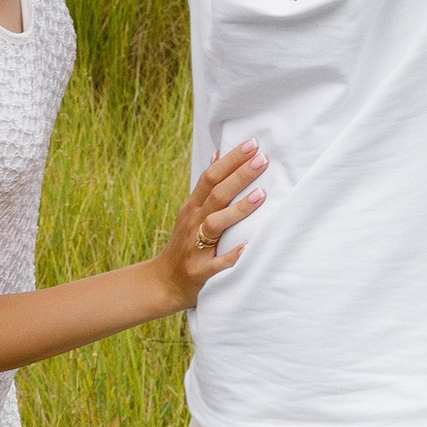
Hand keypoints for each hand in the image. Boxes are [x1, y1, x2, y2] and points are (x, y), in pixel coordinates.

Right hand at [147, 141, 264, 311]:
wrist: (163, 282)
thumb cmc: (184, 243)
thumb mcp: (190, 211)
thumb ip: (205, 186)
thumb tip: (218, 152)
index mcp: (192, 207)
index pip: (210, 177)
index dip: (231, 159)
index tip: (252, 143)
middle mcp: (192, 223)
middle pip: (216, 195)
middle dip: (239, 176)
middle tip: (262, 159)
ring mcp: (194, 247)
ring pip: (216, 224)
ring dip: (239, 209)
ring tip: (262, 194)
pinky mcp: (199, 271)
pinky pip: (217, 263)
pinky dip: (231, 255)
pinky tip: (248, 246)